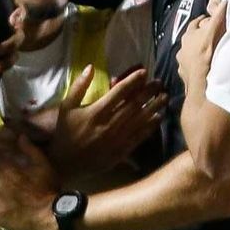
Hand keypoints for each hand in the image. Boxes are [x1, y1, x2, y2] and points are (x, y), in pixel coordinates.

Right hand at [43, 65, 166, 179]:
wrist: (64, 162)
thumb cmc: (65, 132)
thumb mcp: (66, 107)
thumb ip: (79, 86)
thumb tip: (91, 67)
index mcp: (96, 112)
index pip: (119, 92)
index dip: (133, 80)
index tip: (144, 72)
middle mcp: (109, 124)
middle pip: (133, 105)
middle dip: (148, 92)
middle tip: (159, 82)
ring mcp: (116, 139)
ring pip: (140, 120)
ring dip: (154, 107)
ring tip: (165, 97)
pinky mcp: (120, 151)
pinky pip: (139, 137)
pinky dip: (150, 127)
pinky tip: (158, 118)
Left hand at [176, 0, 226, 93]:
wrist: (201, 84)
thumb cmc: (208, 55)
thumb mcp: (214, 32)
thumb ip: (218, 16)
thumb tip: (223, 1)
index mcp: (189, 36)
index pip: (196, 23)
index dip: (205, 21)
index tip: (212, 21)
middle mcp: (182, 48)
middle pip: (192, 38)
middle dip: (200, 36)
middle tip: (212, 36)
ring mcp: (182, 63)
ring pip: (190, 53)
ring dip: (197, 52)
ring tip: (209, 54)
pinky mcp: (185, 76)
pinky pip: (190, 68)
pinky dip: (196, 66)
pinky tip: (204, 68)